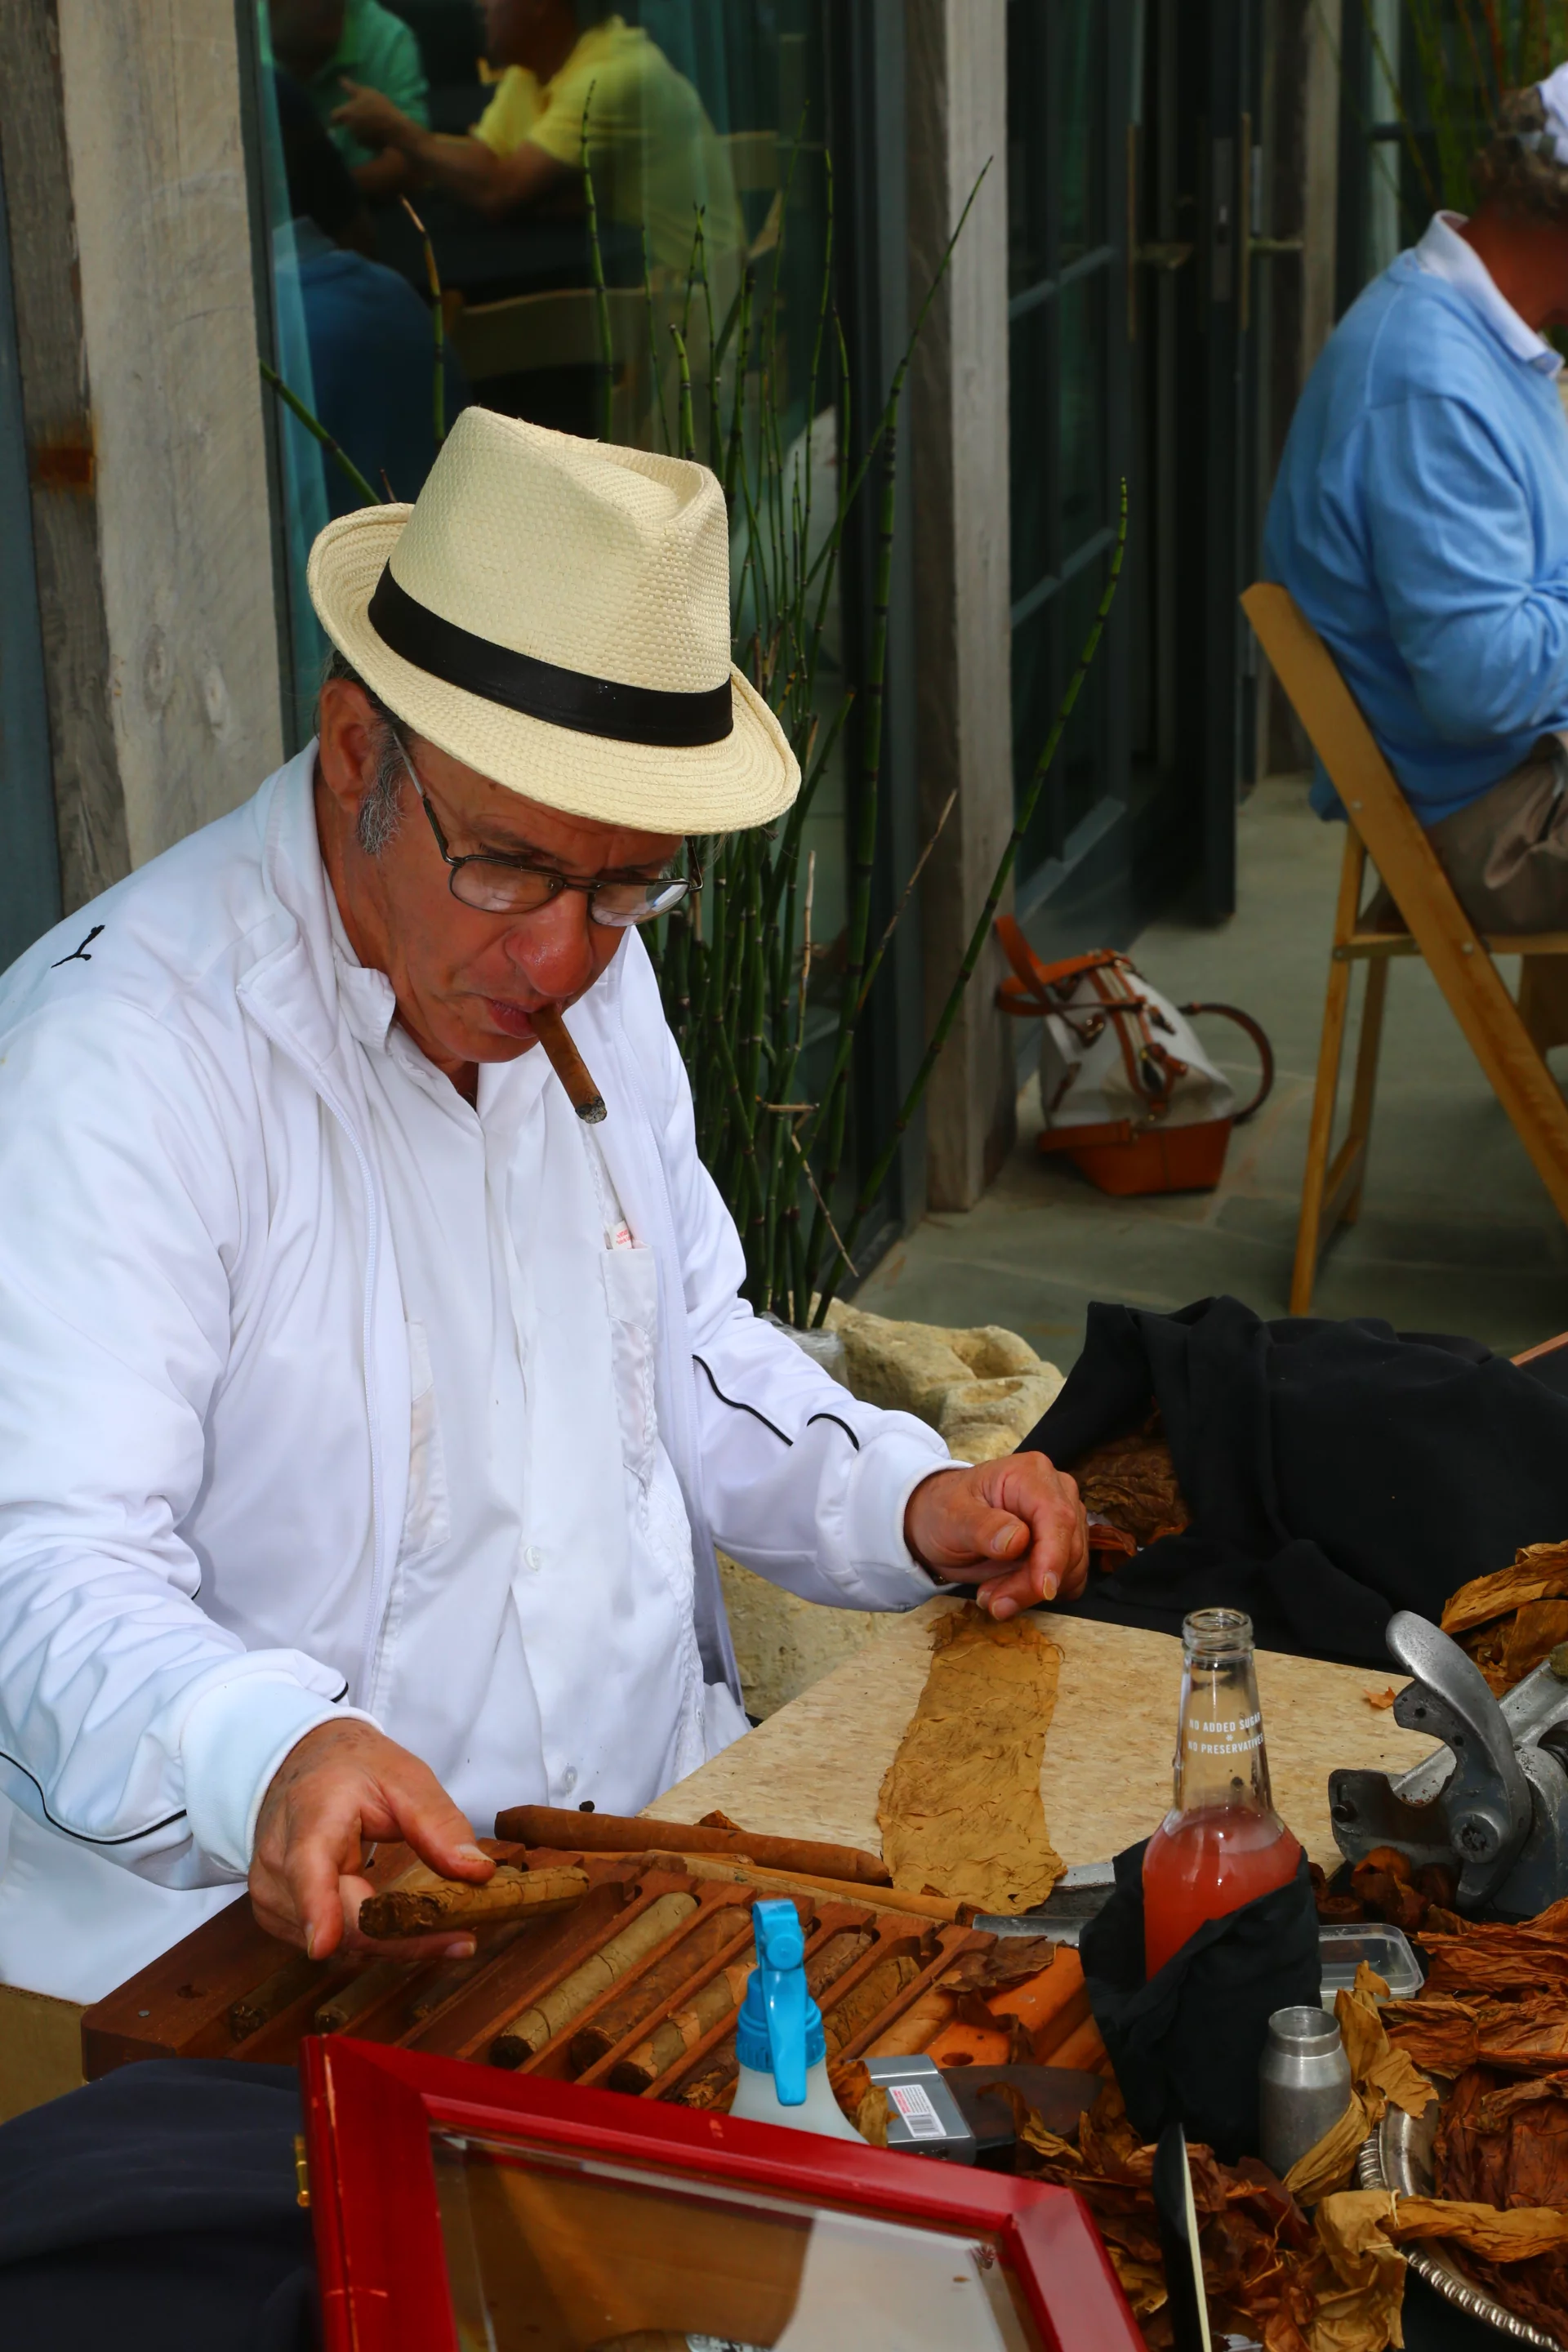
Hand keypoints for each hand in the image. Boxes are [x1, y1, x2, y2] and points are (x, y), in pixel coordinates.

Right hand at [249, 1718, 493, 1963]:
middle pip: (338, 1922)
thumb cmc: (354, 1771)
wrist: (305, 1767)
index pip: (306, 1868)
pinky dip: (376, 1940)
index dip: (316, 1908)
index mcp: (310, 1818)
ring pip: (341, 1942)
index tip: (323, 1945)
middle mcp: (279, 1865)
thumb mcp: (404, 1778)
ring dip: (395, 1943)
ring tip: (445, 1929)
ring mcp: (271, 1897)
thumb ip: (439, 1824)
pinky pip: (335, 1943)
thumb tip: (477, 1872)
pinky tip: (407, 1926)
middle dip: (403, 1938)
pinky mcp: (279, 1917)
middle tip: (463, 1941)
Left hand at [332, 78, 414, 151]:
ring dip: (361, 128)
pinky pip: (365, 140)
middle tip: (361, 114)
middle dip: (351, 120)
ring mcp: (359, 139)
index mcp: (346, 114)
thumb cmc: (378, 107)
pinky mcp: (369, 147)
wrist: (395, 130)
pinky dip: (369, 135)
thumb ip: (351, 88)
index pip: (334, 116)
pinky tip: (378, 130)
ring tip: (372, 121)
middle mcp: (349, 128)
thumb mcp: (365, 92)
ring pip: (356, 132)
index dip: (336, 115)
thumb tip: (340, 79)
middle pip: (346, 124)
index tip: (339, 113)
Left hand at [904, 1452, 1088, 1619]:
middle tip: (993, 1601)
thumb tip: (1018, 1540)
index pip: (1057, 1516)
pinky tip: (1006, 1591)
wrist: (941, 1523)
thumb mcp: (951, 1517)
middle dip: (1032, 1583)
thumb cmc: (945, 1511)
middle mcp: (1057, 1493)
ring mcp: (1065, 1520)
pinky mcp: (1065, 1547)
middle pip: (1067, 1547)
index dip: (1054, 1555)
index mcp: (1031, 1474)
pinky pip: (1069, 1580)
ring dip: (1031, 1591)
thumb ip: (982, 1526)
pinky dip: (1039, 1593)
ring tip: (991, 1594)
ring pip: (1071, 1569)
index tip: (1042, 1589)